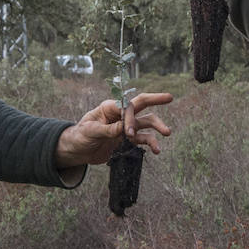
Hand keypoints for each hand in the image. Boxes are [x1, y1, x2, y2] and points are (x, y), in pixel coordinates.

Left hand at [55, 91, 174, 166]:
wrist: (77, 151)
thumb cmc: (79, 137)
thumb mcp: (90, 132)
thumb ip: (107, 130)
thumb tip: (124, 129)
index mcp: (109, 107)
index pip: (126, 107)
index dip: (130, 118)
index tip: (128, 134)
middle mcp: (119, 114)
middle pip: (141, 104)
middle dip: (156, 99)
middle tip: (170, 97)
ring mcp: (125, 127)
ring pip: (146, 122)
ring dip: (157, 126)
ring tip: (168, 133)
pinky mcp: (127, 139)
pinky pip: (143, 139)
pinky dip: (151, 143)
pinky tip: (156, 150)